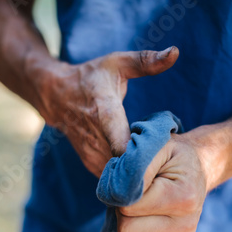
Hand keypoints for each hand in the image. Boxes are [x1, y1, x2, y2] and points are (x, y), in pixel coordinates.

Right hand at [34, 47, 178, 176]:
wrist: (56, 97)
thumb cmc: (90, 77)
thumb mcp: (117, 63)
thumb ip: (146, 61)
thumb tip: (175, 52)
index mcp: (104, 111)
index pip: (122, 144)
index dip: (144, 154)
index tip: (164, 153)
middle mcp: (95, 136)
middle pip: (125, 165)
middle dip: (148, 167)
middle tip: (169, 163)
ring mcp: (90, 152)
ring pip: (119, 176)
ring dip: (138, 174)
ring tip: (158, 167)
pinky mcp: (90, 162)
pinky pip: (112, 179)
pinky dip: (127, 179)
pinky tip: (142, 171)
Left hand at [116, 133, 208, 231]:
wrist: (198, 167)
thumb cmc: (172, 156)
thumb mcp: (157, 146)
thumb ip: (135, 161)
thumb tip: (116, 184)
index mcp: (182, 197)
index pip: (128, 205)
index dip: (119, 191)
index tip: (128, 178)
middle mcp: (186, 223)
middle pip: (126, 228)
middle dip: (121, 209)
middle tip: (132, 194)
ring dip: (126, 224)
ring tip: (139, 205)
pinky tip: (144, 219)